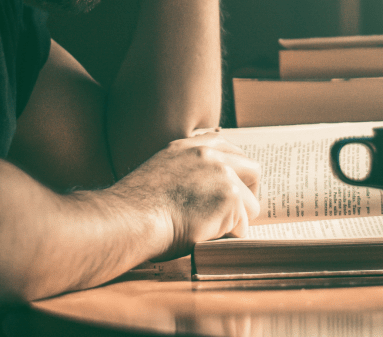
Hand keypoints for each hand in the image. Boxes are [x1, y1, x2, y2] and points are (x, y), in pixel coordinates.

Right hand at [108, 132, 259, 258]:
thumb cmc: (137, 208)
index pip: (228, 148)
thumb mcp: (160, 171)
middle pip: (252, 169)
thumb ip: (186, 169)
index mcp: (190, 146)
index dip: (235, 171)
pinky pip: (242, 225)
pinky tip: (207, 236)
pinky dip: (229, 235)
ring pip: (251, 202)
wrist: (131, 219)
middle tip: (237, 212)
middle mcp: (209, 154)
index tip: (233, 186)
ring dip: (237, 219)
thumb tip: (205, 186)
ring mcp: (222, 174)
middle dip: (249, 192)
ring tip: (212, 229)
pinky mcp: (230, 197)